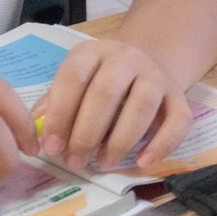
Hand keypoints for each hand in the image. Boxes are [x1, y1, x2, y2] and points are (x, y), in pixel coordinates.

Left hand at [31, 36, 190, 173]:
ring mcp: (156, 75)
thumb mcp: (76, 80)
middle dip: (87, 132)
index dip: (60, 113)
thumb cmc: (101, 79)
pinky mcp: (179, 96)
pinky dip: (162, 143)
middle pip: (107, 91)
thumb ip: (56, 100)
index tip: (51, 147)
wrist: (149, 61)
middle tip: (75, 161)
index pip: (74, 77)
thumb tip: (37, 127)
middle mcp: (127, 58)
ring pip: (143, 104)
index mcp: (94, 52)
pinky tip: (143, 162)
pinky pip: (178, 120)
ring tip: (103, 163)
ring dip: (120, 139)